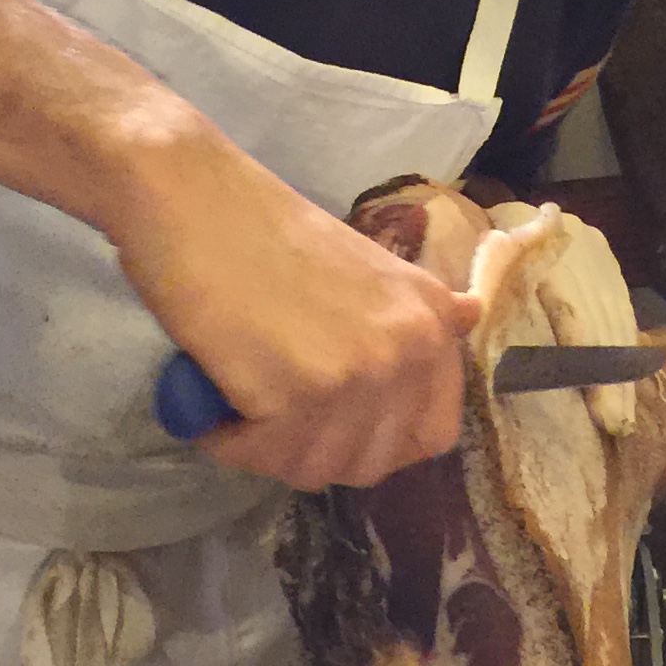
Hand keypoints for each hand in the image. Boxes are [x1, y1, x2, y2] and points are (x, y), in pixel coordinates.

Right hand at [101, 103, 477, 489]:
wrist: (194, 197)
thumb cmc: (266, 231)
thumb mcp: (371, 268)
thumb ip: (418, 309)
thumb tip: (471, 315)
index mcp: (431, 322)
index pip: (434, 433)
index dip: (381, 443)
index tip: (335, 425)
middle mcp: (409, 351)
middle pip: (370, 462)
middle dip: (314, 448)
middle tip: (269, 409)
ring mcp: (359, 376)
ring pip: (315, 467)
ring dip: (266, 448)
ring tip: (237, 398)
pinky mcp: (299, 396)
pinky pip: (265, 456)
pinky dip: (229, 441)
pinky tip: (214, 400)